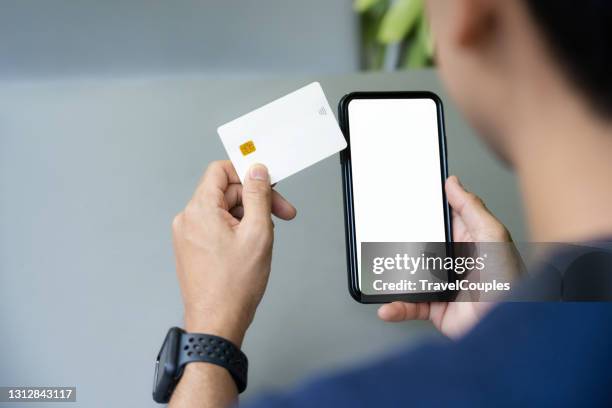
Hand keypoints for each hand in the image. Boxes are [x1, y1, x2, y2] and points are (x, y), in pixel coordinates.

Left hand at [172, 160, 295, 345]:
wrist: (217, 322)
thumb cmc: (233, 286)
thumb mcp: (257, 232)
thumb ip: (258, 195)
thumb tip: (257, 171)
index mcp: (200, 209)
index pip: (220, 171)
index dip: (247, 173)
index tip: (267, 183)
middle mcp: (188, 218)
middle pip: (226, 192)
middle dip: (255, 200)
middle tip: (281, 214)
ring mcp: (187, 234)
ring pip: (223, 210)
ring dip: (248, 217)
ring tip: (264, 238)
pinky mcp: (192, 248)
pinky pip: (216, 226)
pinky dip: (236, 230)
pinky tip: (250, 246)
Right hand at [377, 175, 513, 337]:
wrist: (506, 326)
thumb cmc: (510, 283)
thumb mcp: (493, 237)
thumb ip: (471, 208)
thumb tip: (453, 183)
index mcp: (468, 240)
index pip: (440, 219)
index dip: (423, 209)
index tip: (401, 197)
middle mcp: (454, 261)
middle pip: (418, 245)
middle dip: (398, 242)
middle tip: (377, 234)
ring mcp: (442, 285)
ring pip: (408, 275)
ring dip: (391, 276)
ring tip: (375, 272)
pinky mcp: (435, 308)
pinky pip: (409, 305)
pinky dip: (395, 307)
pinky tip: (386, 306)